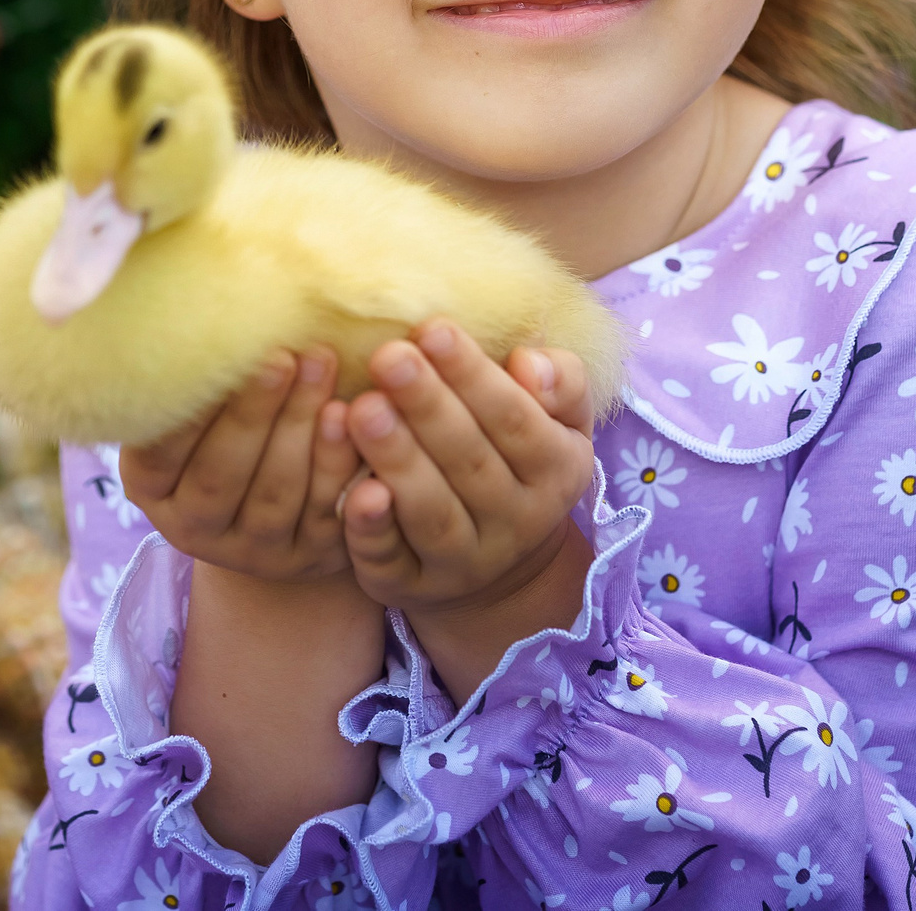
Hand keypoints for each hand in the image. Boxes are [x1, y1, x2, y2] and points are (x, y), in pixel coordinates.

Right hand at [120, 348, 360, 583]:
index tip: (222, 356)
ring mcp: (251, 550)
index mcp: (151, 487)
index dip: (192, 409)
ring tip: (321, 368)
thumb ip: (194, 376)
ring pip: (274, 494)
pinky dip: (337, 464)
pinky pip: (324, 512)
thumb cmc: (224, 429)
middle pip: (221, 474)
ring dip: (300, 428)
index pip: (160, 453)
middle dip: (254, 412)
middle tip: (284, 355)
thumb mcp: (195, 412)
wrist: (274, 507)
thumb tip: (197, 297)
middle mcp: (192, 526)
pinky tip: (349, 417)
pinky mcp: (307, 557)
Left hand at [340, 322, 596, 616]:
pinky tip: (353, 492)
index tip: (432, 329)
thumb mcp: (561, 421)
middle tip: (387, 356)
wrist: (501, 569)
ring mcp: (464, 562)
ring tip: (360, 409)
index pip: (516, 420)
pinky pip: (391, 560)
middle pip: (470, 462)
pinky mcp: (411, 587)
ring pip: (432, 511)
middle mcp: (516, 522)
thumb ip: (562, 382)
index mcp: (556, 471)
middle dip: (428, 407)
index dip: (475, 376)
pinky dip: (371, 529)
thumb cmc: (519, 459)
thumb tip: (530, 364)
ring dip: (397, 460)